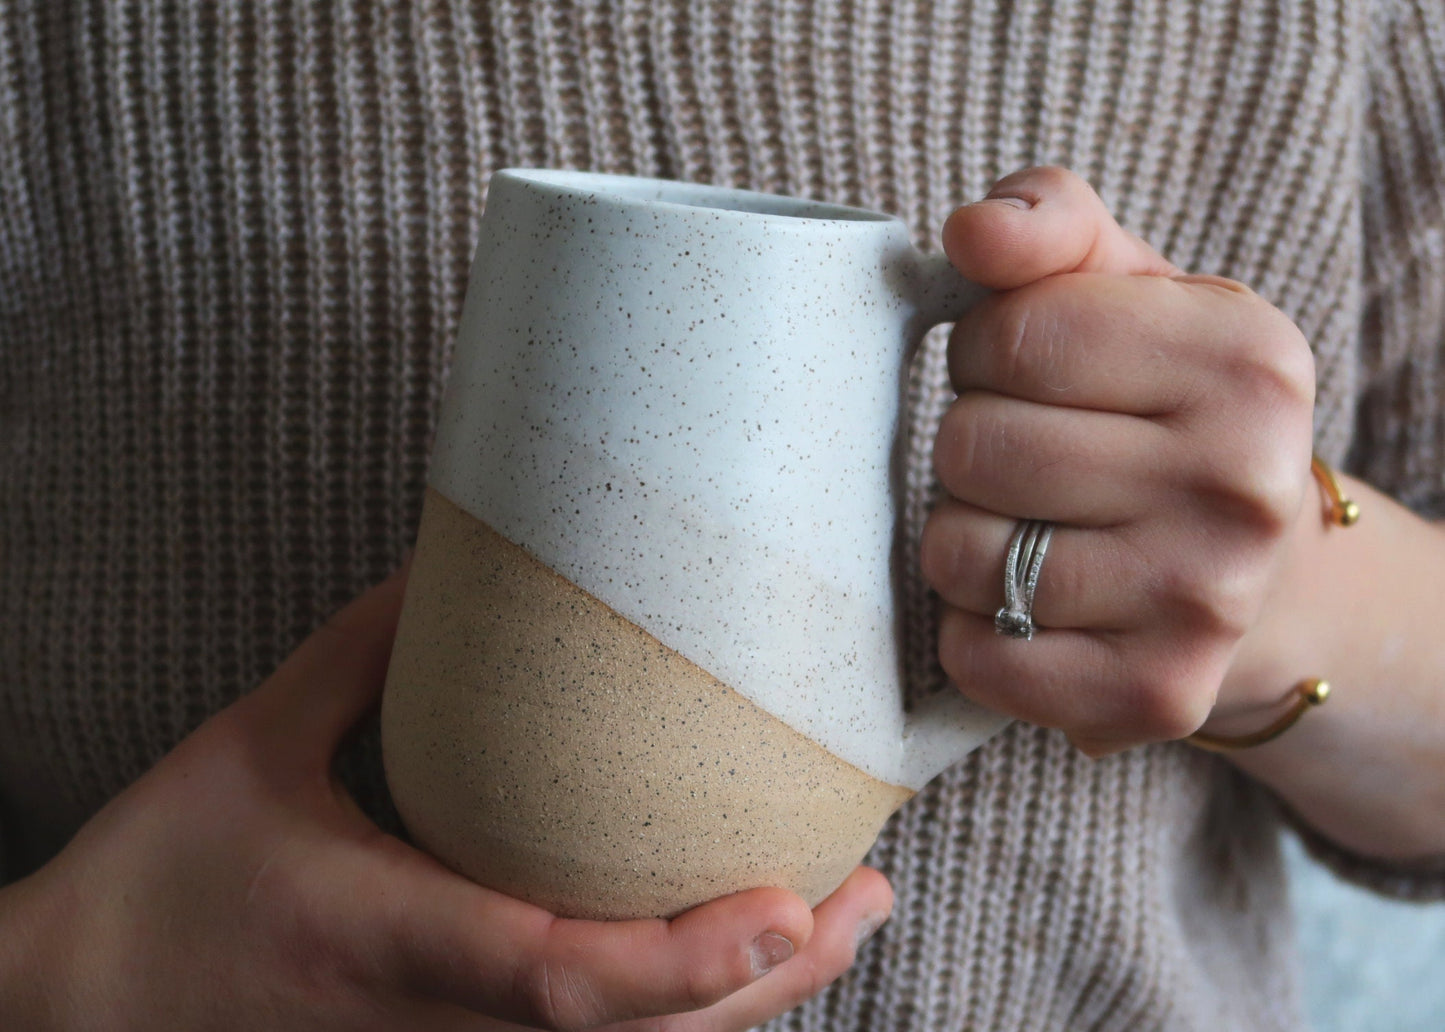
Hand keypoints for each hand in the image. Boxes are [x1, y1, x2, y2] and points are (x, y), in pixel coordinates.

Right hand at [0, 563, 892, 1029]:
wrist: (79, 1014)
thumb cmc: (160, 881)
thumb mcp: (258, 741)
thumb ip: (368, 651)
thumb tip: (462, 566)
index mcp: (387, 939)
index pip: (557, 981)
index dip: (679, 962)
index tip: (785, 909)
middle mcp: (434, 1027)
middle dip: (768, 982)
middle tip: (865, 892)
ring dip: (745, 1002)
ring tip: (837, 918)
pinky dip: (680, 1013)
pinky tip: (734, 957)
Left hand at [921, 166, 1316, 755]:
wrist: (1264, 578)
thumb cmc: (1168, 415)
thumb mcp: (1134, 293)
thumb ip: (1053, 225)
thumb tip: (974, 230)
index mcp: (1247, 360)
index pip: (1009, 334)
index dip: (984, 353)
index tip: (1025, 374)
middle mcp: (1246, 483)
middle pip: (974, 446)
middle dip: (971, 445)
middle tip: (1027, 460)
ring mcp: (1205, 600)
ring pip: (959, 554)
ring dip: (962, 538)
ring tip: (1026, 528)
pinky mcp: (1155, 695)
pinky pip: (976, 655)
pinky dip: (971, 628)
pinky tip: (1026, 604)